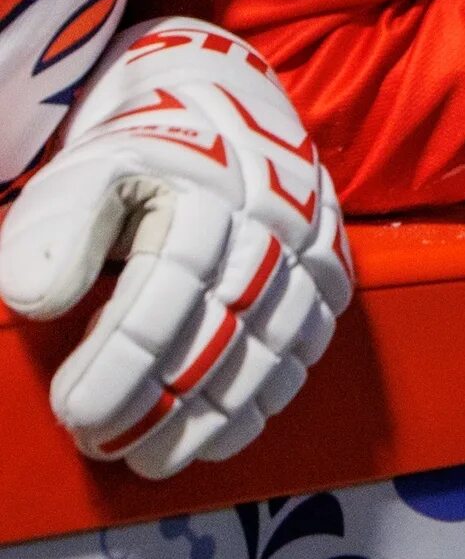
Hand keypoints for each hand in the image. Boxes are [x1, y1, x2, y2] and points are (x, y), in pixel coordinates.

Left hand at [0, 20, 350, 479]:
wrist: (229, 103)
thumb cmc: (147, 148)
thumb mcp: (88, 172)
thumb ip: (54, 234)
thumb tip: (36, 302)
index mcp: (204, 193)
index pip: (162, 297)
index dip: (119, 366)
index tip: (76, 415)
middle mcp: (271, 221)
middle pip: (220, 334)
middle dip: (162, 406)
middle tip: (111, 448)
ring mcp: (312, 245)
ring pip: (275, 348)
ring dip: (218, 414)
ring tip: (166, 455)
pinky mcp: (336, 262)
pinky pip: (315, 341)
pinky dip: (273, 392)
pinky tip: (230, 426)